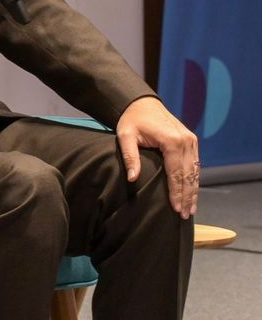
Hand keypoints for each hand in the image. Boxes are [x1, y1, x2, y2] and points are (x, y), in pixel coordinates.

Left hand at [116, 96, 198, 217]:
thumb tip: (133, 179)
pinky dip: (194, 180)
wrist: (142, 103)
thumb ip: (129, 157)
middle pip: (188, 175)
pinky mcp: (192, 142)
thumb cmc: (131, 120)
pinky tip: (192, 193)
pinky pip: (196, 165)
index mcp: (171, 141)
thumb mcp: (125, 136)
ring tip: (191, 210)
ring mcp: (191, 141)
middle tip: (185, 216)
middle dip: (187, 197)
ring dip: (193, 191)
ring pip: (195, 172)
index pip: (176, 173)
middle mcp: (186, 142)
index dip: (176, 193)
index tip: (176, 209)